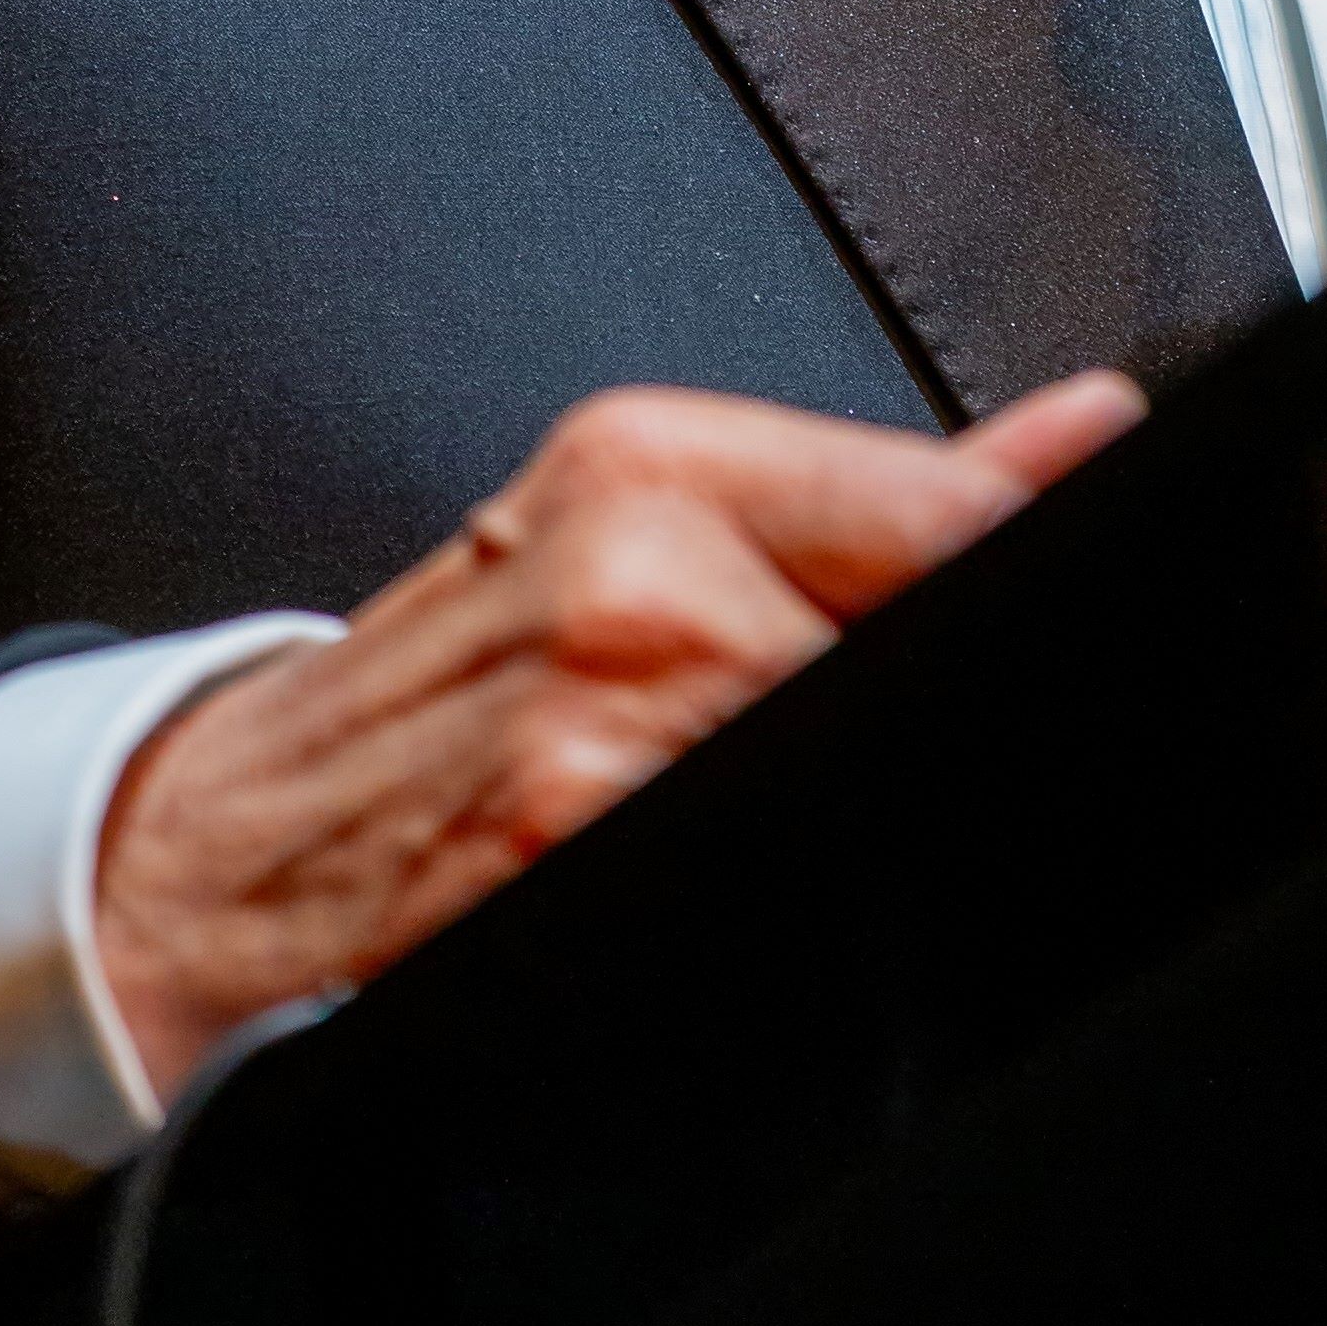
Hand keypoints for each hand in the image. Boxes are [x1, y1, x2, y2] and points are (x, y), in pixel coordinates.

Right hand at [91, 370, 1140, 1103]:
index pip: (945, 514)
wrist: (230, 839)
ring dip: (869, 803)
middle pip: (914, 648)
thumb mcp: (645, 523)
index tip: (1085, 622)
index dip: (1031, 579)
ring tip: (783, 811)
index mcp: (650, 463)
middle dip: (945, 707)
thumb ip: (892, 492)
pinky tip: (734, 886)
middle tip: (912, 734)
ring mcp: (600, 732)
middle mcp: (628, 575)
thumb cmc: (450, 683)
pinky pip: (777, 882)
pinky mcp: (573, 863)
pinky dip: (796, 897)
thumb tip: (1096, 428)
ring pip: (855, 762)